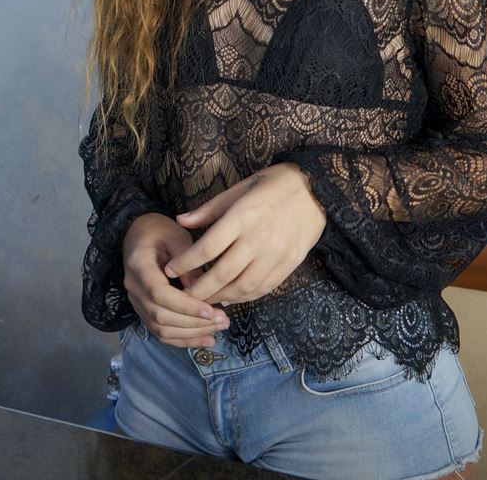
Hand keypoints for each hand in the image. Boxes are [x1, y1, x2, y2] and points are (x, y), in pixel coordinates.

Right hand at [122, 213, 228, 347]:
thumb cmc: (160, 231)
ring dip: (192, 333)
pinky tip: (207, 339)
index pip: (160, 294)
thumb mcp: (177, 236)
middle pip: (161, 316)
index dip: (185, 306)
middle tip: (223, 320)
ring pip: (162, 329)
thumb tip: (203, 290)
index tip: (211, 311)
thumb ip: (189, 262)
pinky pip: (161, 332)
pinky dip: (184, 340)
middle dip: (194, 322)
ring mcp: (137, 302)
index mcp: (139, 266)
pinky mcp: (144, 311)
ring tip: (219, 328)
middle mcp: (134, 288)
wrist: (138, 235)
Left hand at [168, 163, 326, 305]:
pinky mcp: (289, 264)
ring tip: (203, 300)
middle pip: (222, 273)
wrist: (317, 190)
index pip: (207, 247)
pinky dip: (244, 297)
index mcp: (242, 216)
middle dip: (198, 289)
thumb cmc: (273, 185)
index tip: (170, 270)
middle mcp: (258, 238)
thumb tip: (180, 221)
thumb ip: (209, 209)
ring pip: (243, 286)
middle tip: (182, 295)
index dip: (186, 263)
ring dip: (220, 297)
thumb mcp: (239, 189)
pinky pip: (263, 288)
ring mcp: (276, 254)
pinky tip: (230, 298)